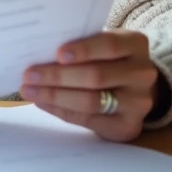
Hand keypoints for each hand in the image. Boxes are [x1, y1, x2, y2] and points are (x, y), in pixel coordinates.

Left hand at [20, 30, 162, 141]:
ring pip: (91, 101)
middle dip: (57, 76)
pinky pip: (89, 120)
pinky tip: (44, 103)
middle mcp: (142, 73)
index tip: (57, 53)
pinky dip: (62, 111)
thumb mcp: (102, 46)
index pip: (110, 45)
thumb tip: (38, 53)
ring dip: (55, 96)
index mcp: (136, 44)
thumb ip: (80, 47)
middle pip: (96, 76)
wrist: (133, 88)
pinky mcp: (129, 126)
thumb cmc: (107, 60)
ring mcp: (139, 102)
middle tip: (28, 75)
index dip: (83, 50)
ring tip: (30, 91)